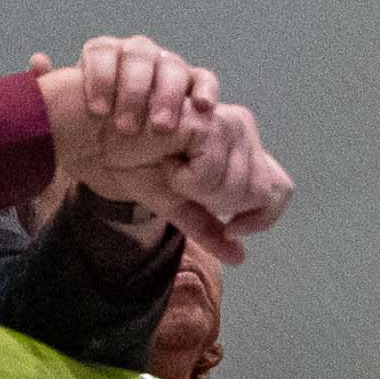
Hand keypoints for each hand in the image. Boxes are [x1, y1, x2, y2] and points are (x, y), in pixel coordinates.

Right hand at [35, 41, 291, 262]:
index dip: (209, 101)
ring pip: (152, 57)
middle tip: (160, 135)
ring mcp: (135, 57)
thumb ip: (201, 218)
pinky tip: (99, 107)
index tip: (200, 137)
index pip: (218, 95)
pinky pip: (107, 53)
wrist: (69, 144)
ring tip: (125, 125)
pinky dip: (103, 79)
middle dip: (173, 102)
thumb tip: (239, 256)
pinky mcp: (101, 51)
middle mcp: (169, 73)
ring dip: (138, 92)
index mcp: (192, 102)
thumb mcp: (166, 195)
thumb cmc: (119, 162)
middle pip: (190, 71)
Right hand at [150, 96, 292, 262]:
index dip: (262, 217)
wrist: (99, 139)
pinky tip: (166, 157)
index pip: (280, 189)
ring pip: (237, 188)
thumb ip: (209, 228)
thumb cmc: (134, 160)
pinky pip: (211, 175)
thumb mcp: (178, 203)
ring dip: (196, 189)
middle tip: (183, 181)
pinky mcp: (210, 121)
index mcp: (241, 147)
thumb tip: (240, 257)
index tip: (232, 229)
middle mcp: (242, 129)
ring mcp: (229, 122)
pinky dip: (184, 178)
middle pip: (258, 195)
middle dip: (217, 203)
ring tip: (171, 164)